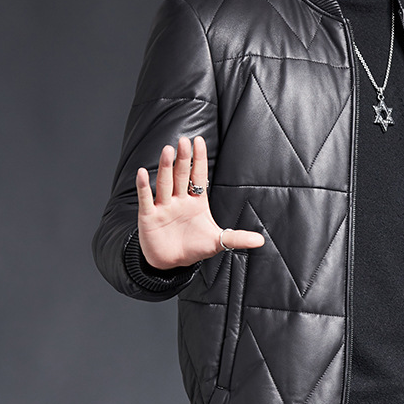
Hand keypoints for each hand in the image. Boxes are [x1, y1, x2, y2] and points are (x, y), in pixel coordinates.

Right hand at [136, 136, 263, 268]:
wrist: (171, 263)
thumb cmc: (194, 247)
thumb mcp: (218, 242)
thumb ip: (237, 238)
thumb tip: (261, 241)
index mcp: (196, 201)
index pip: (198, 176)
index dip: (199, 159)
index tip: (199, 141)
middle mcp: (179, 200)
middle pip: (181, 175)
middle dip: (183, 159)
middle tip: (184, 141)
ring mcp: (163, 207)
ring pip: (165, 183)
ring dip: (165, 167)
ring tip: (167, 150)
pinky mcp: (149, 217)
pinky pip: (146, 199)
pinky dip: (143, 187)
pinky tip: (143, 173)